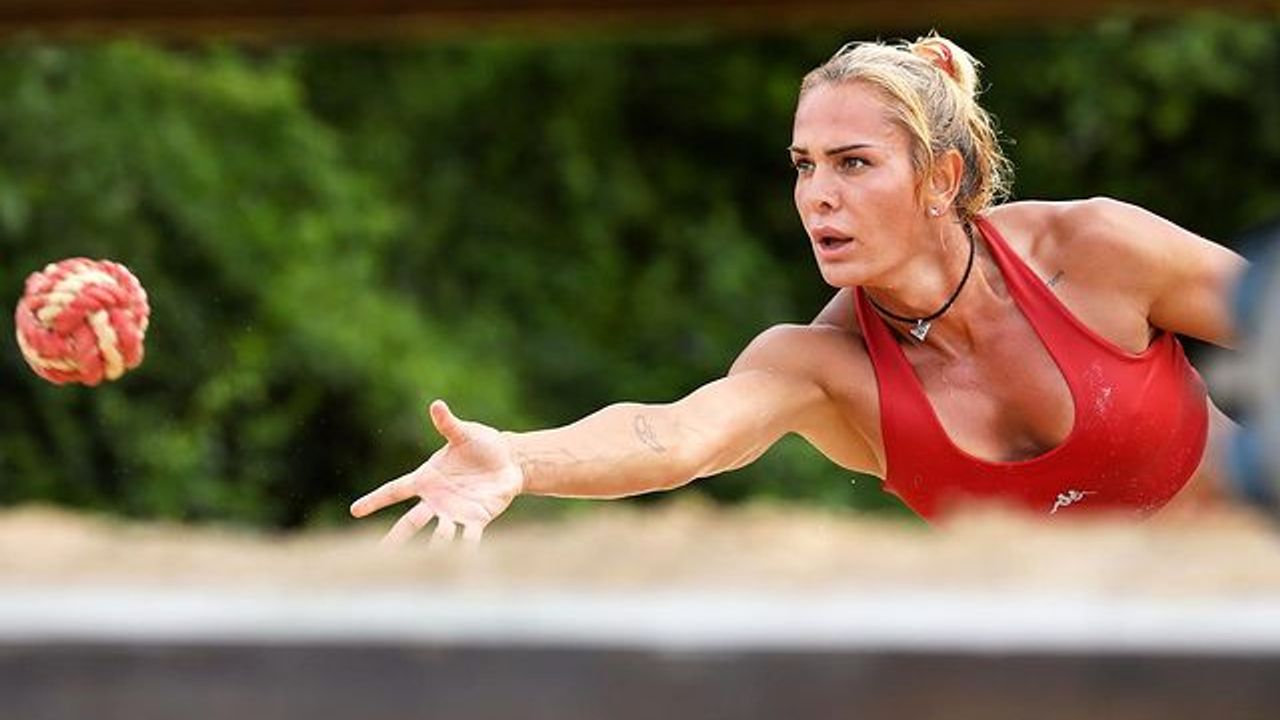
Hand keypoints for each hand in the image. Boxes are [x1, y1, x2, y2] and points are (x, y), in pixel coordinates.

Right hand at [350, 400, 523, 546]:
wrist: (509, 460)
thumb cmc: (482, 444)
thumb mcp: (464, 433)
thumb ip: (448, 425)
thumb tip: (436, 405)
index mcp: (426, 478)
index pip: (394, 490)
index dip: (375, 500)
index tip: (354, 511)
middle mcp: (436, 500)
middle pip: (410, 522)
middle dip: (396, 538)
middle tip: (377, 557)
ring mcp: (455, 512)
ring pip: (438, 534)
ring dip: (434, 547)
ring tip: (425, 562)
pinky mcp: (477, 519)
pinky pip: (469, 538)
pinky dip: (466, 549)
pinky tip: (463, 562)